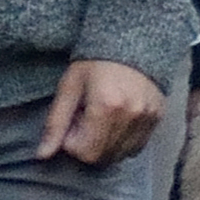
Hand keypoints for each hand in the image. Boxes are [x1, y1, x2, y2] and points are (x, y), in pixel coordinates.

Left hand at [35, 56, 165, 168]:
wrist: (132, 42)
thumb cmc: (95, 63)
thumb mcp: (69, 88)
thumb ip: (55, 123)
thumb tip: (42, 155)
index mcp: (106, 106)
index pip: (84, 152)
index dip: (72, 141)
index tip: (73, 120)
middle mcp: (131, 115)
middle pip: (103, 157)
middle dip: (88, 145)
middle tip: (86, 120)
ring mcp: (147, 118)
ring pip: (120, 155)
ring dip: (105, 144)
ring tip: (102, 118)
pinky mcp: (157, 119)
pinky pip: (137, 148)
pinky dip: (122, 142)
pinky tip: (117, 121)